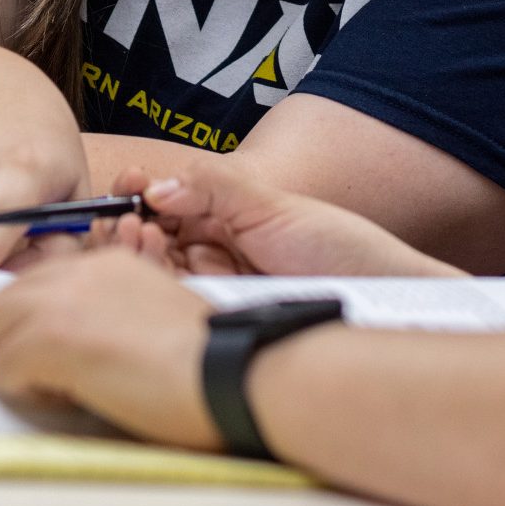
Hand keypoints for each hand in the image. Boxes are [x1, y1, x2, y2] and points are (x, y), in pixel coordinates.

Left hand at [0, 249, 218, 449]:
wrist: (228, 371)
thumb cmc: (208, 356)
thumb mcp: (153, 309)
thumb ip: (109, 309)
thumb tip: (77, 340)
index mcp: (105, 260)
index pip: (34, 281)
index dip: (38, 320)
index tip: (57, 349)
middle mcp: (77, 270)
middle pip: (0, 300)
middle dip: (15, 338)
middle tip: (51, 372)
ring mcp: (60, 301)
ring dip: (15, 361)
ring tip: (59, 385)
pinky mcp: (50, 339)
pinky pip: (1, 370)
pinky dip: (26, 392)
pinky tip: (69, 398)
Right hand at [102, 160, 464, 277]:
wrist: (379, 294)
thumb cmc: (336, 244)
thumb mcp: (269, 203)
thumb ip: (212, 185)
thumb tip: (157, 186)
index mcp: (220, 215)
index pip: (162, 203)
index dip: (137, 195)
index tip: (125, 187)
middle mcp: (210, 250)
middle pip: (149, 239)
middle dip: (129, 227)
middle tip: (128, 221)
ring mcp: (211, 286)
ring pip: (154, 273)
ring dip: (135, 254)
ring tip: (140, 237)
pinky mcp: (216, 320)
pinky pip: (173, 305)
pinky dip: (154, 286)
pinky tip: (153, 271)